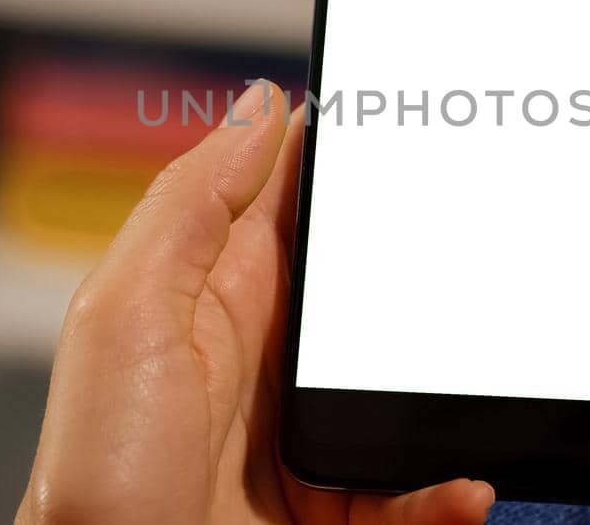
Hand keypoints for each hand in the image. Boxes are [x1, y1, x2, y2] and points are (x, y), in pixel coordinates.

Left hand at [17, 83, 493, 523]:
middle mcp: (269, 355)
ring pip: (404, 386)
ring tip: (490, 372)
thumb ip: (189, 205)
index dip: (345, 155)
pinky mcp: (338, 507)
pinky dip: (447, 491)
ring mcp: (308, 431)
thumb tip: (258, 105)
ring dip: (451, 383)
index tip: (407, 113)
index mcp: (217, 292)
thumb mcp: (128, 312)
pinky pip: (414, 493)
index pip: (294, 199)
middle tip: (488, 234)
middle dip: (428, 260)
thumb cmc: (99, 471)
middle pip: (366, 286)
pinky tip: (466, 486)